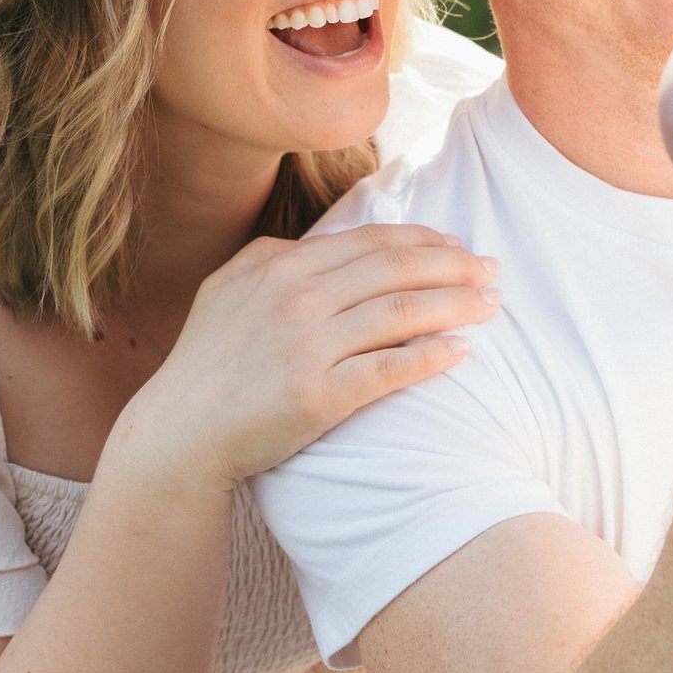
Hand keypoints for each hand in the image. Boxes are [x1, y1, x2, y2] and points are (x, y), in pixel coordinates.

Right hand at [109, 225, 496, 492]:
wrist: (180, 432)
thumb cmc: (207, 363)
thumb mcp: (228, 290)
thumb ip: (273, 259)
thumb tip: (324, 242)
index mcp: (278, 266)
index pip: (369, 242)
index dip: (422, 240)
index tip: (457, 244)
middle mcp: (295, 298)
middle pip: (395, 269)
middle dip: (453, 265)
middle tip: (491, 270)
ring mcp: (307, 347)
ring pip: (400, 313)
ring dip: (455, 305)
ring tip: (489, 306)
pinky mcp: (318, 396)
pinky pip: (389, 370)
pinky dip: (430, 357)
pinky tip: (460, 352)